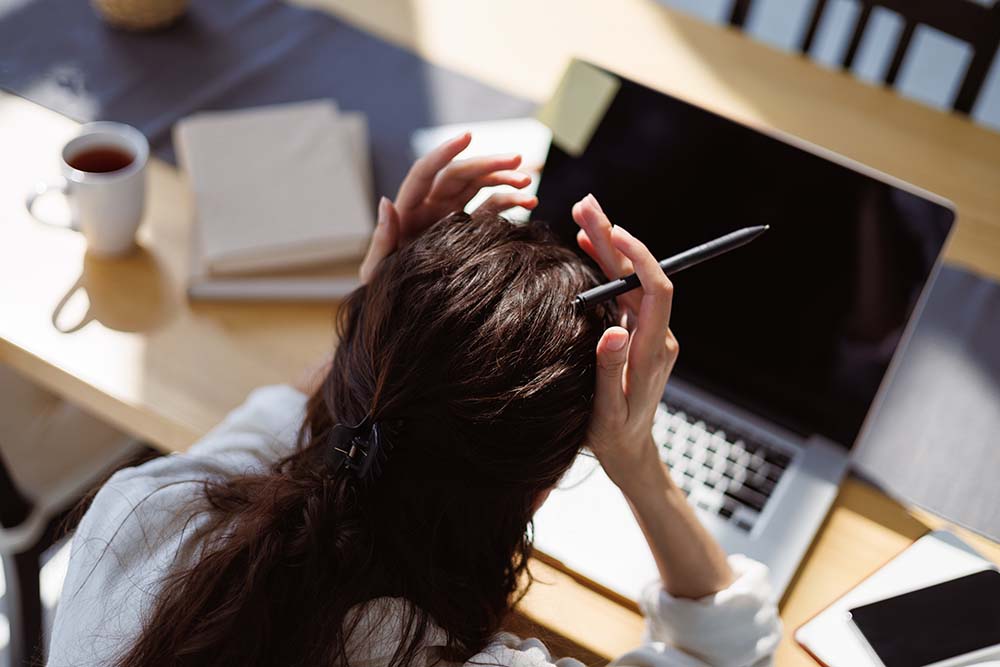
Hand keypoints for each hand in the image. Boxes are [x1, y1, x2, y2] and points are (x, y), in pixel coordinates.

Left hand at [359, 132, 537, 283]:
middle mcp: (431, 206)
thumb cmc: (386, 292)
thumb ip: (382, 241)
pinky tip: (529, 201)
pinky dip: (509, 202)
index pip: (426, 172)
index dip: (444, 153)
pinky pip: (491, 208)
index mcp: (408, 210)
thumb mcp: (378, 272)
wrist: (406, 313)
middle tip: (517, 160)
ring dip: (503, 179)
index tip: (467, 137)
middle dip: (487, 163)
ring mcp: (452, 215)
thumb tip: (385, 203)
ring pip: (479, 186)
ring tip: (527, 181)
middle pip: (459, 174)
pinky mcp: (469, 228)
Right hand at [574, 194, 678, 489]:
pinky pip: (625, 293)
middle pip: (640, 276)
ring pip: (631, 281)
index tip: (615, 231)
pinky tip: (588, 251)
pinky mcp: (637, 335)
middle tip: (586, 204)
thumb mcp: (607, 411)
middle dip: (615, 239)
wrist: (630, 453)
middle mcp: (657, 335)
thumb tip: (613, 331)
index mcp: (654, 350)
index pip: (657, 290)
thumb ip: (610, 372)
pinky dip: (606, 269)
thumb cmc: (613, 436)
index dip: (640, 257)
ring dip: (609, 248)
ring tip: (583, 217)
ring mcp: (648, 334)